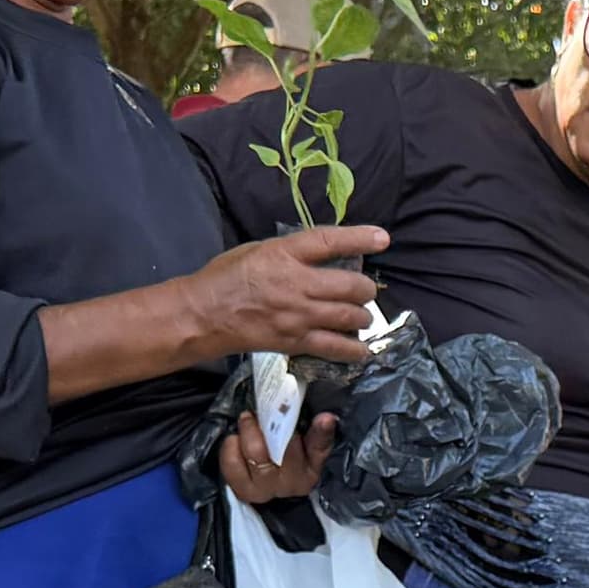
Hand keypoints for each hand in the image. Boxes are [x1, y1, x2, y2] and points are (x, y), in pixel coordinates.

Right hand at [185, 225, 393, 361]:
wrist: (205, 315)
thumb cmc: (227, 277)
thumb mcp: (258, 250)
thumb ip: (292, 252)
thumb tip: (324, 254)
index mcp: (285, 254)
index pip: (330, 241)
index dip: (360, 238)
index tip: (383, 238)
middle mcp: (297, 284)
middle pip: (352, 286)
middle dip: (366, 289)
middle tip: (364, 291)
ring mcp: (299, 316)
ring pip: (351, 317)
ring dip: (363, 317)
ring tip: (359, 316)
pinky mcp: (297, 342)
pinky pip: (338, 348)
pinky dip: (355, 349)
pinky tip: (361, 348)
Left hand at [214, 404, 332, 505]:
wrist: (258, 476)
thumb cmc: (281, 452)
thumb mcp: (300, 442)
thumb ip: (313, 430)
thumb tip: (328, 417)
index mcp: (311, 469)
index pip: (319, 448)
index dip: (322, 432)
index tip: (326, 418)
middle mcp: (292, 484)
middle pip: (284, 451)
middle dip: (271, 426)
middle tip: (260, 414)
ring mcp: (267, 490)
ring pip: (257, 456)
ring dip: (249, 433)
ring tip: (246, 422)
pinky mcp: (244, 491)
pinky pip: (233, 465)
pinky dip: (230, 448)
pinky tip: (234, 440)